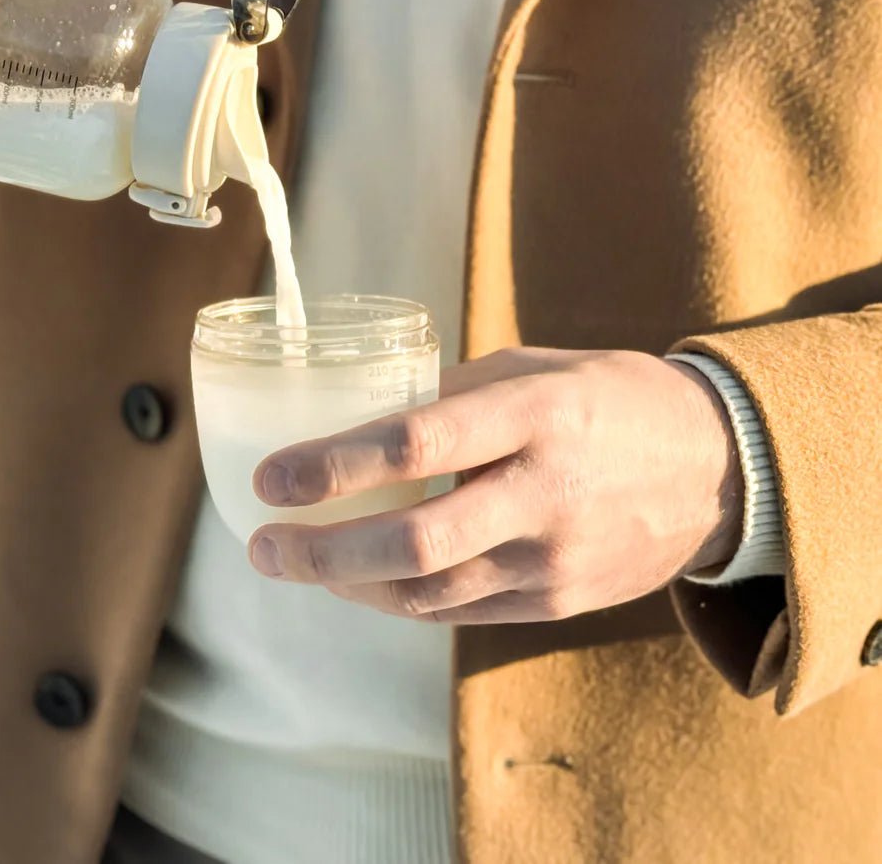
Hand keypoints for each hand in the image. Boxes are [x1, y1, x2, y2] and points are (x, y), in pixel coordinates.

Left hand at [248, 348, 743, 623]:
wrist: (716, 468)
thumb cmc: (608, 399)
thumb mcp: (534, 368)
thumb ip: (451, 397)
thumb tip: (359, 422)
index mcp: (536, 414)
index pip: (416, 443)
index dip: (331, 465)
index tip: (269, 477)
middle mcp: (545, 493)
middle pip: (414, 541)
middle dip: (322, 551)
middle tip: (263, 545)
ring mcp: (555, 560)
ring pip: (428, 592)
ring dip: (348, 584)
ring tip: (297, 564)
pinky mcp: (558, 601)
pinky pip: (459, 611)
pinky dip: (399, 599)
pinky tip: (362, 582)